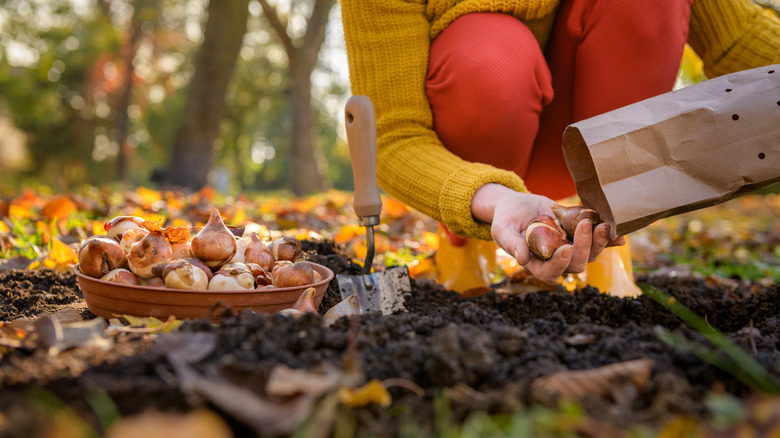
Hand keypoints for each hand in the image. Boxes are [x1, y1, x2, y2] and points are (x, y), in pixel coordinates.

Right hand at [471, 184, 624, 283]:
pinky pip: (597, 241)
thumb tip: (522, 258)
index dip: (560, 265)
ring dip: (598, 243)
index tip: (566, 249)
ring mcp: (569, 248)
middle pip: (575, 265)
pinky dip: (609, 240)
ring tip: (602, 225)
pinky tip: (619, 236)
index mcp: (536, 264)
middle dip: (584, 248)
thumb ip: (510, 243)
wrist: (517, 205)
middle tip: (585, 225)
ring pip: (589, 255)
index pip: (549, 273)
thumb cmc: (506, 219)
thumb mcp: (502, 229)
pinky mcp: (579, 235)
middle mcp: (556, 260)